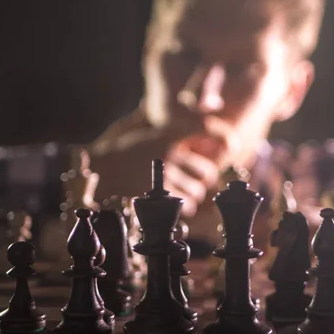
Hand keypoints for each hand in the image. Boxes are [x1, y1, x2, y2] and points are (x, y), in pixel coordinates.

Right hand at [85, 110, 239, 216]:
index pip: (207, 126)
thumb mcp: (155, 135)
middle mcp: (171, 151)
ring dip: (191, 195)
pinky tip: (169, 201)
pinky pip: (184, 205)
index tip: (232, 146)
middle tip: (190, 179)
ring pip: (198, 191)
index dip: (225, 136)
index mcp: (170, 133)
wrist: (101, 169)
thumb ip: (182, 134)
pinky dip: (181, 207)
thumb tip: (216, 138)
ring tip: (176, 190)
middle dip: (202, 179)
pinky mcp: (159, 193)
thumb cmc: (131, 153)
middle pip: (207, 170)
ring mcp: (166, 173)